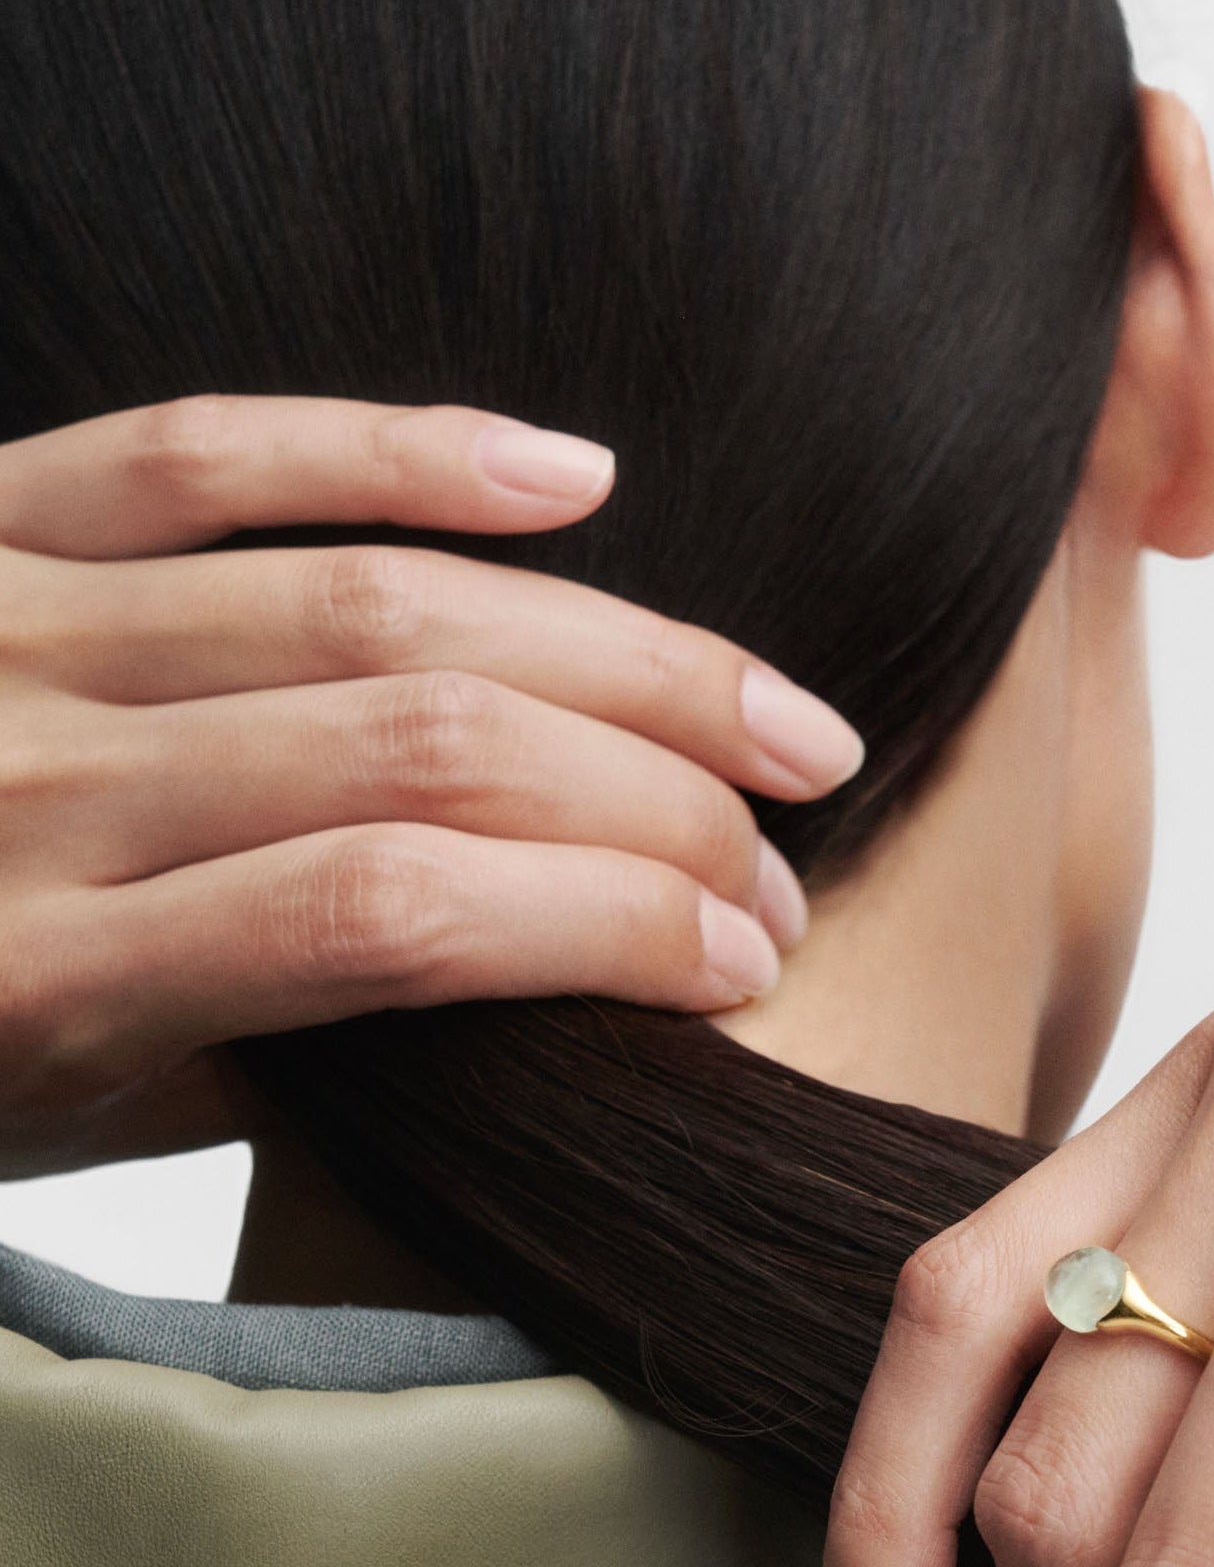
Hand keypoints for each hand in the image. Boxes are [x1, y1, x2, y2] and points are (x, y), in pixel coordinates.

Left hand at [0, 396, 860, 1177]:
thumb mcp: (62, 1121)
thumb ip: (261, 1046)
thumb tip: (528, 980)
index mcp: (42, 983)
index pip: (395, 922)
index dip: (611, 929)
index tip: (742, 968)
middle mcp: (30, 789)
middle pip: (426, 746)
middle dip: (657, 802)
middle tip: (782, 867)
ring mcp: (4, 632)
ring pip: (368, 601)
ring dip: (615, 653)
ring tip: (771, 718)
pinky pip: (203, 447)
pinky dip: (404, 446)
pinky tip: (573, 476)